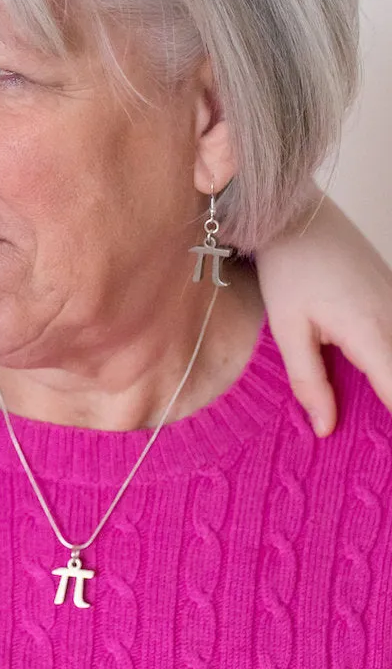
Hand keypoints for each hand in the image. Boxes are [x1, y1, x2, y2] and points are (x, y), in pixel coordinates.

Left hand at [257, 192, 391, 435]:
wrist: (298, 215)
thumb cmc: (288, 269)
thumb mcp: (288, 327)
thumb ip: (309, 380)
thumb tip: (326, 429)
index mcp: (372, 332)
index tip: (384, 453)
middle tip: (374, 437)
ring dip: (391, 380)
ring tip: (372, 408)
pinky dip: (390, 360)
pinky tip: (375, 377)